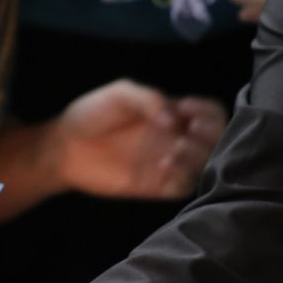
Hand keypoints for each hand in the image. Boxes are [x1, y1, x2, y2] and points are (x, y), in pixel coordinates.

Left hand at [35, 78, 226, 200]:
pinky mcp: (157, 187)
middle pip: (218, 140)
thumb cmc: (92, 114)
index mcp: (174, 114)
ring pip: (206, 166)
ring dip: (197, 158)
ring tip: (172, 152)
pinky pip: (184, 188)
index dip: (208, 112)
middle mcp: (178, 139)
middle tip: (184, 135)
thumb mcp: (121, 94)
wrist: (64, 147)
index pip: (212, 113)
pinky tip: (164, 169)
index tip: (186, 110)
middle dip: (210, 136)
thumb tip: (175, 119)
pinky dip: (182, 179)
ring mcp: (169, 164)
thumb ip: (150, 99)